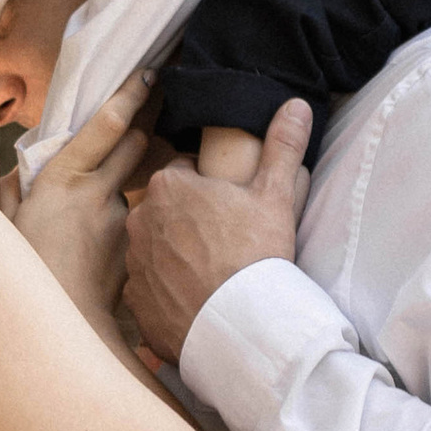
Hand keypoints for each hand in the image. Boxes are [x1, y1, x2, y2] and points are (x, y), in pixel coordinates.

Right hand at [12, 70, 153, 328]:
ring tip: (129, 178)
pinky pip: (134, 218)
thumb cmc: (21, 272)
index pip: (109, 124)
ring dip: (134, 176)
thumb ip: (13, 190)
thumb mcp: (4, 224)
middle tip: (162, 95)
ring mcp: (122, 220)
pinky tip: (112, 236)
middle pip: (137, 142)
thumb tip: (22, 171)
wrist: (61, 330)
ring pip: (137, 183)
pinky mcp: (135, 246)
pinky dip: (126, 217)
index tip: (150, 71)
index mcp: (63, 179)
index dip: (133, 94)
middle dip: (148, 120)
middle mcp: (98, 193)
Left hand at [123, 97, 312, 369]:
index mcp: (169, 185)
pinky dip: (168, 291)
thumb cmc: (255, 254)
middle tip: (224, 241)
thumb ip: (281, 146)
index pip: (184, 174)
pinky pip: (150, 287)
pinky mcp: (136, 300)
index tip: (229, 209)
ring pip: (156, 248)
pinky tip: (196, 299)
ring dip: (176, 255)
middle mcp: (140, 218)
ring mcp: (135, 262)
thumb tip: (296, 105)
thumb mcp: (275, 195)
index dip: (209, 190)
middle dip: (188, 221)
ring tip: (212, 273)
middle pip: (167, 211)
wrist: (240, 326)